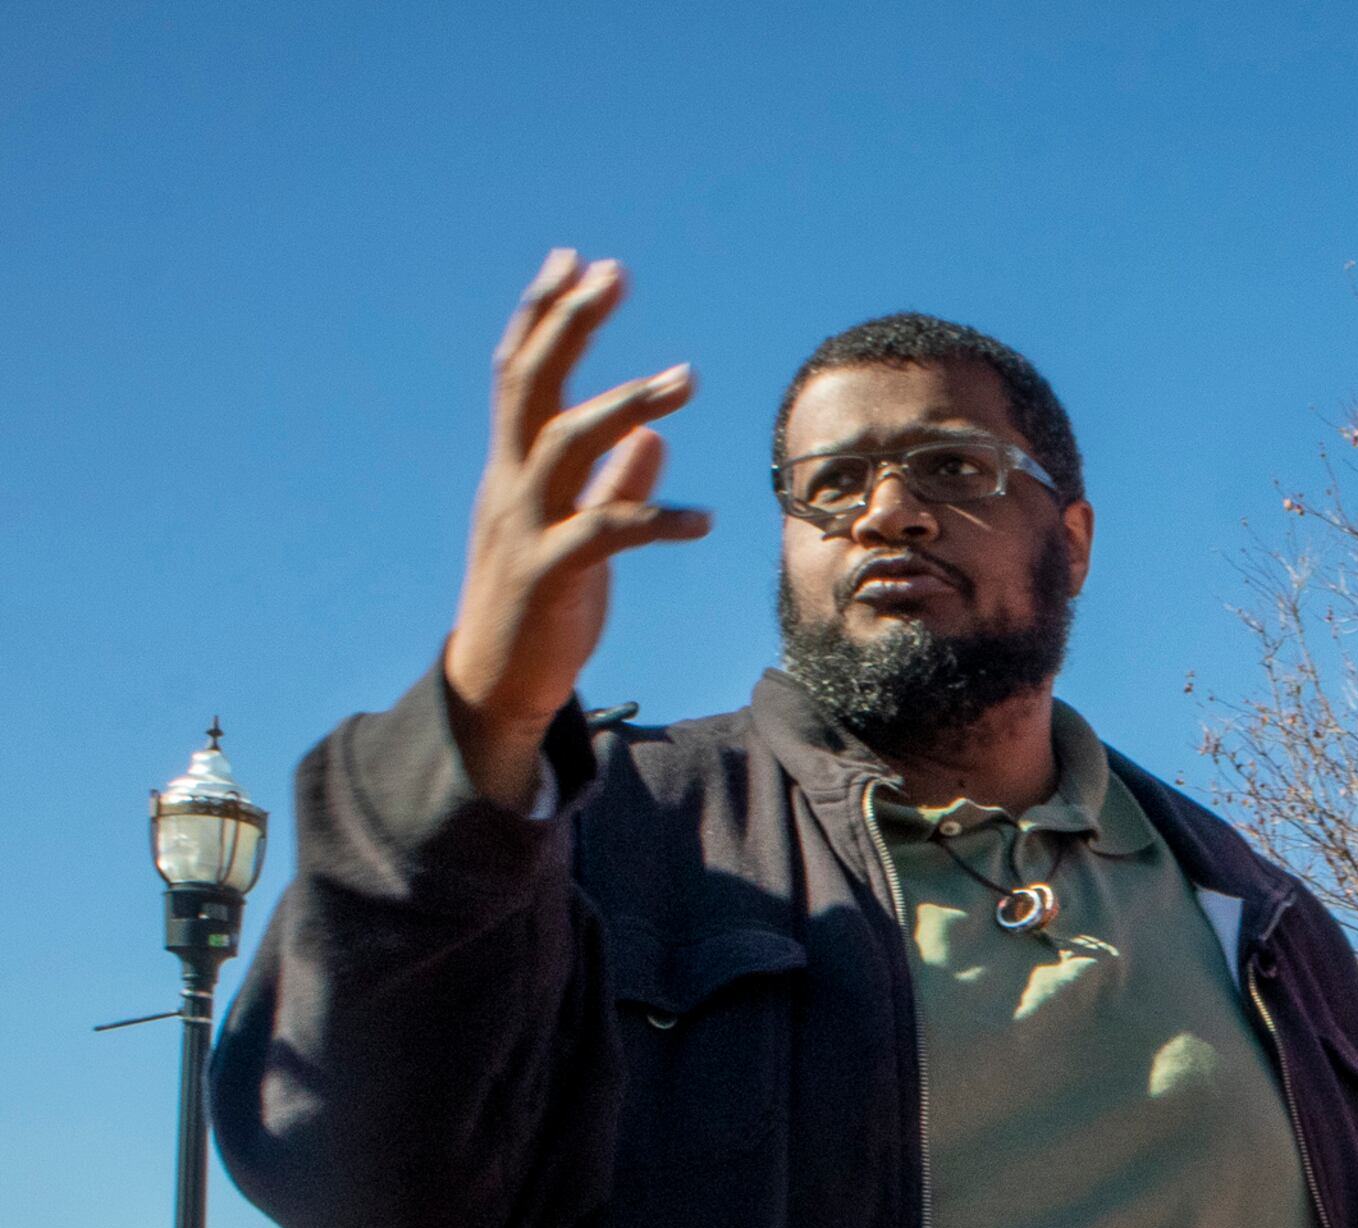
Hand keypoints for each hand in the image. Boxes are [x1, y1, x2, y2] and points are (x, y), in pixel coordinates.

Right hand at [438, 252, 708, 813]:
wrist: (499, 685)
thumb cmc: (541, 604)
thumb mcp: (579, 532)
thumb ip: (614, 481)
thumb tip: (654, 437)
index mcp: (514, 467)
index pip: (521, 372)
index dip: (545, 314)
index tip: (577, 260)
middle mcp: (509, 482)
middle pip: (531, 382)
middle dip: (569, 323)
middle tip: (613, 274)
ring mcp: (525, 525)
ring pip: (566, 442)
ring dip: (627, 403)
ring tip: (688, 376)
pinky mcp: (549, 574)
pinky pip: (606, 533)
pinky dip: (658, 517)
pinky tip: (706, 520)